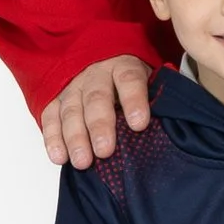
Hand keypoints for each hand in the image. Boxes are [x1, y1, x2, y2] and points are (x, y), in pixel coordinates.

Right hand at [40, 54, 156, 167]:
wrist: (104, 62)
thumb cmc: (133, 84)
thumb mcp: (150, 82)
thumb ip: (156, 99)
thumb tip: (172, 127)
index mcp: (124, 66)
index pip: (129, 80)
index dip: (133, 100)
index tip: (139, 124)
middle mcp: (96, 74)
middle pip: (97, 98)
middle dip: (99, 125)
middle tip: (104, 150)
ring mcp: (74, 86)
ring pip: (71, 109)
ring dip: (75, 137)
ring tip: (82, 161)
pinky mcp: (56, 99)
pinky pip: (51, 117)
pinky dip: (53, 138)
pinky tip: (59, 157)